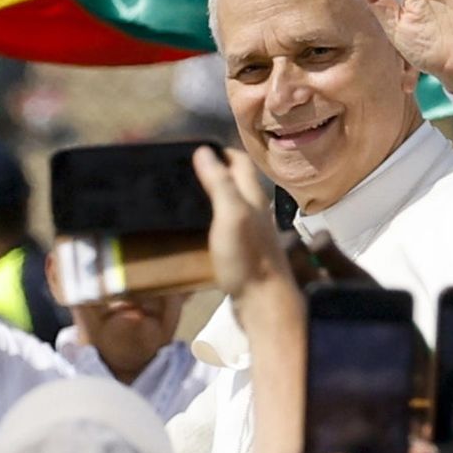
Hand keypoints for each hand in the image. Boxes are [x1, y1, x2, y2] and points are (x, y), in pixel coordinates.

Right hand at [195, 147, 285, 298]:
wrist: (264, 305)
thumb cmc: (249, 260)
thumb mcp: (231, 215)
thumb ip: (220, 183)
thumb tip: (205, 151)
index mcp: (254, 199)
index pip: (240, 164)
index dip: (222, 151)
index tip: (198, 148)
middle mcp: (257, 213)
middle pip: (238, 184)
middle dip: (216, 172)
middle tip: (188, 169)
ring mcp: (252, 236)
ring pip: (234, 207)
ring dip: (215, 198)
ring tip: (189, 196)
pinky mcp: (245, 256)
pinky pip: (228, 229)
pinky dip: (214, 222)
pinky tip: (200, 230)